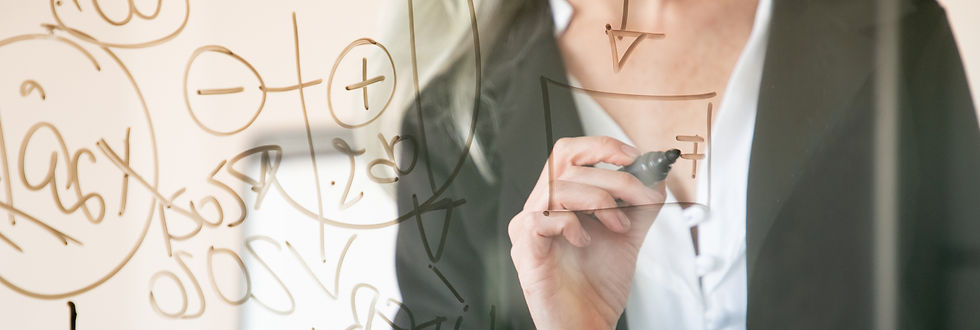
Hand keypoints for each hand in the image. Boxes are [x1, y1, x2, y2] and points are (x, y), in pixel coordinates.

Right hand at [508, 136, 665, 329]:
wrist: (587, 323)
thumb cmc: (597, 284)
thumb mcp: (628, 235)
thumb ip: (640, 204)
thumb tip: (656, 174)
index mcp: (560, 198)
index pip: (570, 152)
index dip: (601, 147)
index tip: (634, 157)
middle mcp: (540, 207)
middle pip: (566, 163)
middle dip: (612, 177)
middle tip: (640, 196)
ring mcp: (528, 226)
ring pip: (558, 187)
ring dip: (600, 202)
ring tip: (619, 227)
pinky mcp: (525, 248)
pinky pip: (544, 218)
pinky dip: (573, 224)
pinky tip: (587, 241)